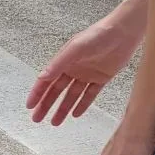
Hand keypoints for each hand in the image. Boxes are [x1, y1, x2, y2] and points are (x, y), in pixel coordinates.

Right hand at [28, 17, 142, 125]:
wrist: (124, 31)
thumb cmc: (98, 35)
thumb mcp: (75, 48)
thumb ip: (58, 63)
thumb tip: (42, 77)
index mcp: (63, 61)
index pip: (46, 80)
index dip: (37, 93)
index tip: (30, 106)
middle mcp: (73, 69)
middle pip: (56, 91)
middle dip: (46, 105)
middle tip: (37, 119)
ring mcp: (87, 75)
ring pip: (71, 96)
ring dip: (63, 108)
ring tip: (55, 123)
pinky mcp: (101, 78)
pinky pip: (90, 95)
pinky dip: (83, 104)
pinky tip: (75, 115)